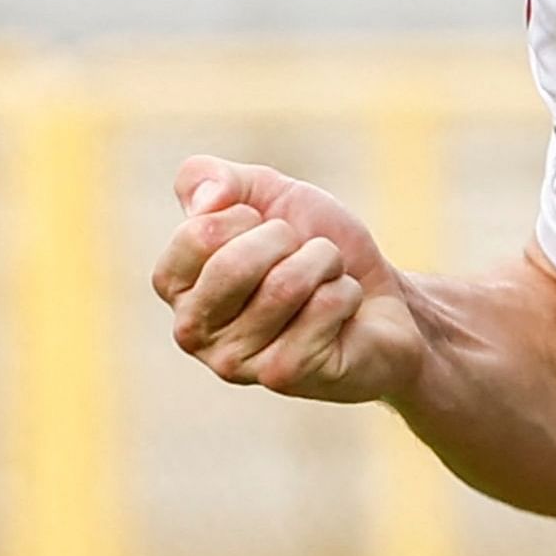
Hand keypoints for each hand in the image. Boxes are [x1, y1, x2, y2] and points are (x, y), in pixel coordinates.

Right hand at [151, 156, 428, 402]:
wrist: (379, 294)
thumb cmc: (312, 244)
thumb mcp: (265, 193)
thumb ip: (214, 179)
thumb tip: (205, 202)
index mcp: (176, 285)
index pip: (199, 233)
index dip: (248, 216)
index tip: (264, 227)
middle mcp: (192, 331)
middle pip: (235, 264)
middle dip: (289, 240)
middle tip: (303, 253)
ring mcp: (235, 362)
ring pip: (286, 285)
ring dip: (324, 264)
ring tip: (326, 280)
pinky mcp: (283, 376)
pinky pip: (323, 308)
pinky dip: (346, 293)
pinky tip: (342, 314)